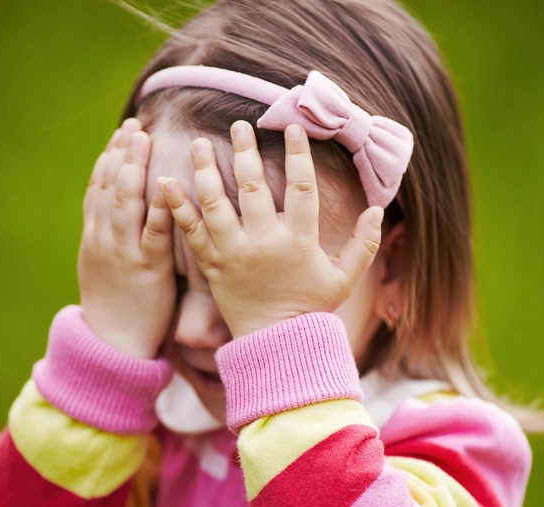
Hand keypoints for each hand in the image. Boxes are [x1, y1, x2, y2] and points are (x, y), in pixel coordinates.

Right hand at [78, 118, 175, 358]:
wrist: (112, 344)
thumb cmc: (116, 304)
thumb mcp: (104, 266)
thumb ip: (112, 237)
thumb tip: (122, 213)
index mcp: (94, 237)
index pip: (98, 188)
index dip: (109, 157)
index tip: (122, 132)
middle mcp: (104, 239)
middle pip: (109, 186)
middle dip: (122, 152)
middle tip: (136, 125)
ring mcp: (123, 252)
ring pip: (125, 201)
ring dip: (134, 167)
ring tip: (144, 140)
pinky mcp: (146, 269)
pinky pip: (154, 232)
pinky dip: (161, 206)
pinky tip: (170, 185)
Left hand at [159, 121, 383, 337]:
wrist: (275, 344)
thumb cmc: (311, 309)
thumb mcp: (345, 279)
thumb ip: (363, 244)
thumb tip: (378, 209)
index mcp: (299, 242)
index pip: (302, 188)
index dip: (299, 155)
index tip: (293, 128)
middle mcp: (264, 242)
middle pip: (253, 186)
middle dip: (245, 151)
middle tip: (239, 125)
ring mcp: (234, 253)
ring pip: (216, 202)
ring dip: (206, 169)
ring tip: (198, 143)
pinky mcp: (212, 265)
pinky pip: (191, 232)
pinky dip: (176, 207)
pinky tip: (165, 183)